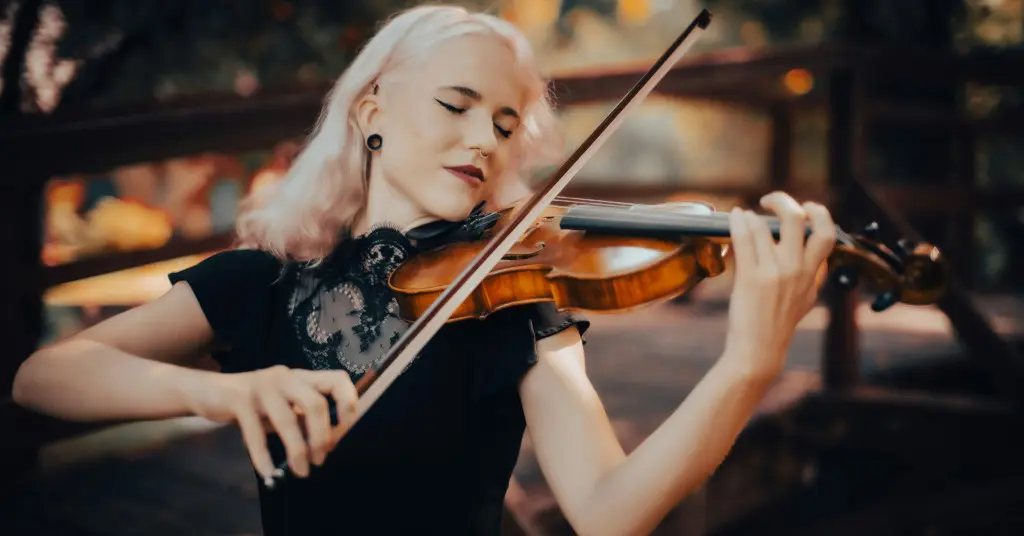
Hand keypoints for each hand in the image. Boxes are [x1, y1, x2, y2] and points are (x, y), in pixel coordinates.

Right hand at [187, 365, 358, 481]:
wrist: (208, 391)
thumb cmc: (255, 403)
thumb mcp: (285, 405)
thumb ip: (305, 416)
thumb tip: (331, 442)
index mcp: (301, 377)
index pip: (337, 379)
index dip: (348, 403)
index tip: (346, 430)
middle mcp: (285, 377)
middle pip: (315, 404)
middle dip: (323, 436)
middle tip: (321, 459)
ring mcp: (261, 387)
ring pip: (288, 420)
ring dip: (298, 451)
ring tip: (302, 471)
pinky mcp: (239, 400)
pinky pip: (255, 434)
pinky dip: (263, 457)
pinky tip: (268, 473)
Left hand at [723, 191, 835, 378]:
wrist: (759, 351)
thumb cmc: (777, 324)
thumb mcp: (804, 299)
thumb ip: (809, 275)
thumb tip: (807, 254)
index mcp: (813, 275)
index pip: (826, 235)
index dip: (819, 214)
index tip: (807, 207)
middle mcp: (797, 270)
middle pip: (797, 219)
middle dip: (782, 201)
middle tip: (770, 200)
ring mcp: (775, 273)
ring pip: (763, 227)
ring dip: (751, 216)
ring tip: (744, 214)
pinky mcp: (751, 278)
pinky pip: (744, 239)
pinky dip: (739, 223)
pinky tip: (736, 218)